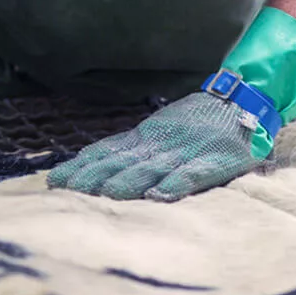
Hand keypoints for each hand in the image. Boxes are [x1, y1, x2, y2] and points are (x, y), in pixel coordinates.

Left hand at [46, 92, 271, 201]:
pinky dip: (176, 183)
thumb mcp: (158, 128)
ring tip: (107, 194)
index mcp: (146, 137)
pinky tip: (161, 194)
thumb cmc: (196, 120)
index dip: (81, 166)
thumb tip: (89, 162)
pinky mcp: (214, 161)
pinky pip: (193, 174)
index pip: (107, 151)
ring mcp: (186, 152)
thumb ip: (130, 146)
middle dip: (94, 177)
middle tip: (68, 190)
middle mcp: (160, 144)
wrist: (241, 100)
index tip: (54, 180)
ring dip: (128, 181)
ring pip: (152, 168)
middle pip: (122, 162)